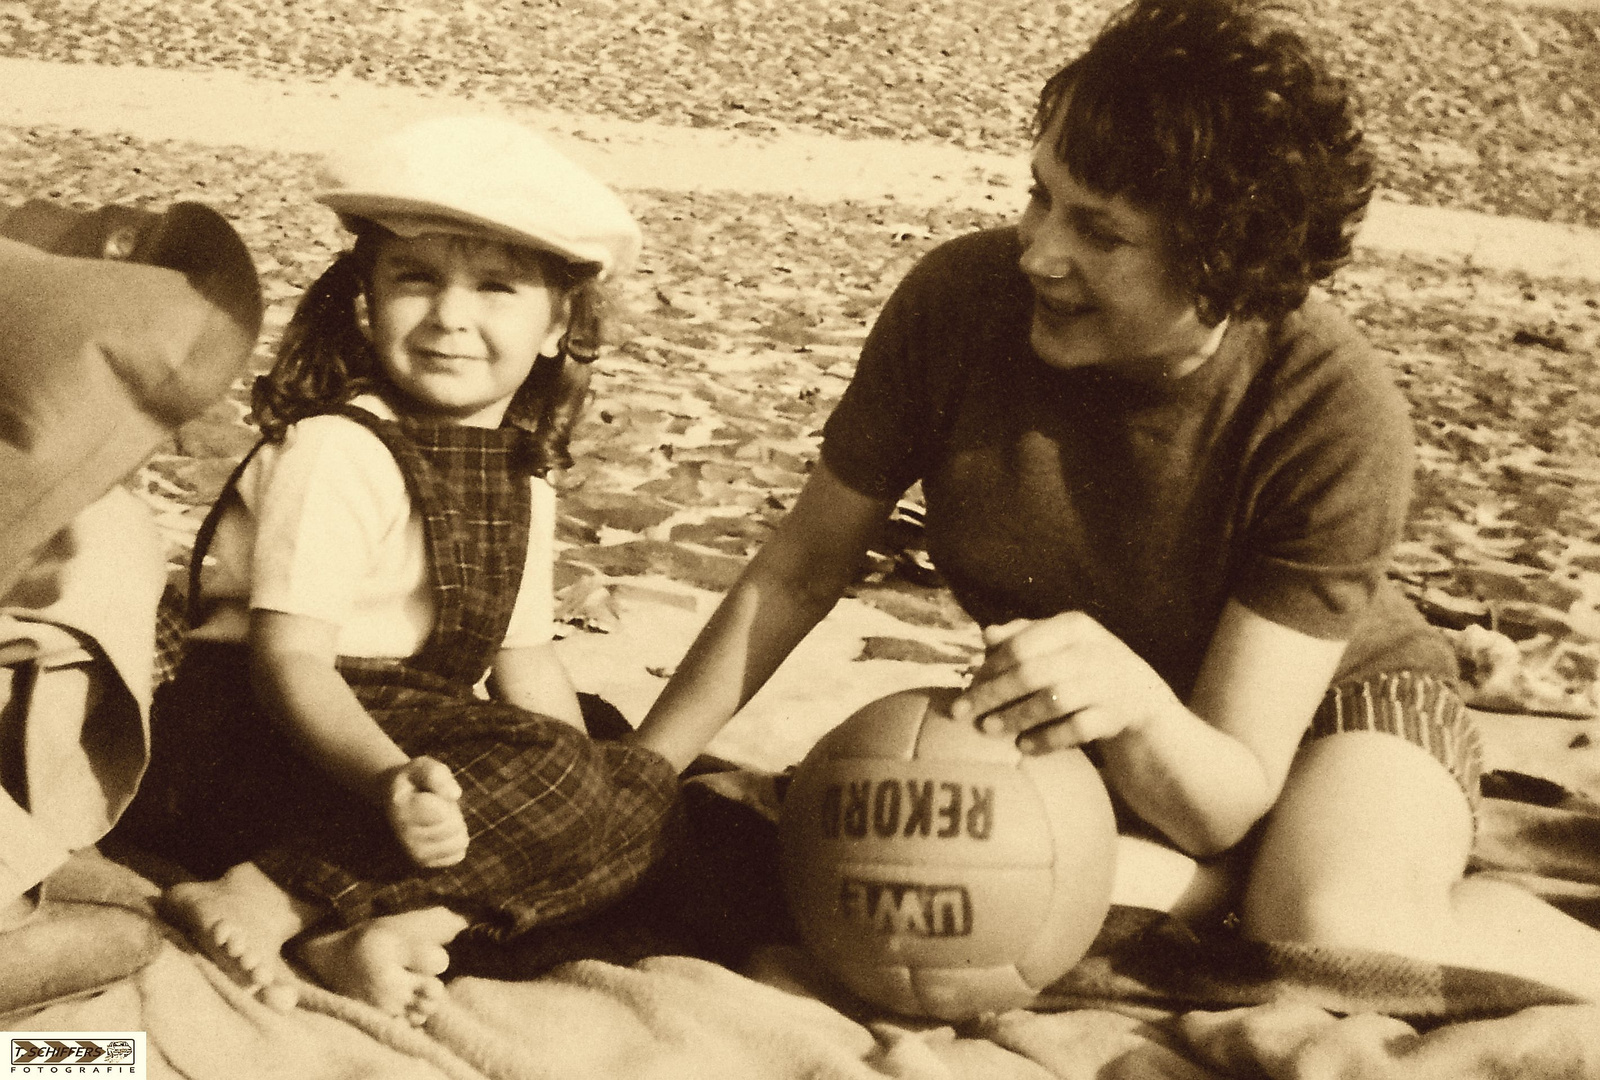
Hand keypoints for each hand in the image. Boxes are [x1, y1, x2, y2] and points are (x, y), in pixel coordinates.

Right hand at [385, 756, 468, 867]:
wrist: (397, 801)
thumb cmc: (414, 781)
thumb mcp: (422, 767)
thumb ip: (437, 774)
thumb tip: (455, 795)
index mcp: (401, 810)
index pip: (442, 812)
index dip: (445, 797)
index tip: (429, 793)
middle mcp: (404, 836)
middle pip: (454, 826)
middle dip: (452, 812)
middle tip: (437, 805)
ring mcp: (414, 854)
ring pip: (459, 842)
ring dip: (456, 827)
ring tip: (438, 818)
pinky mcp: (425, 864)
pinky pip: (457, 854)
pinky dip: (455, 841)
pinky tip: (440, 832)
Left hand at [949, 612, 1182, 752]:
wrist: (1145, 704)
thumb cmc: (1087, 671)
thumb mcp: (1062, 645)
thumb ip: (1024, 637)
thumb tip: (986, 635)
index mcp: (1075, 626)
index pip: (1021, 645)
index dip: (989, 667)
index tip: (966, 686)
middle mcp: (1093, 651)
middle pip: (1030, 672)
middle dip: (991, 694)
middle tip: (962, 713)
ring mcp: (1108, 684)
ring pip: (1050, 701)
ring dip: (1014, 717)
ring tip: (988, 730)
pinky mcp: (1116, 717)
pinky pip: (1074, 730)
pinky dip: (1046, 739)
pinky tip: (1023, 747)